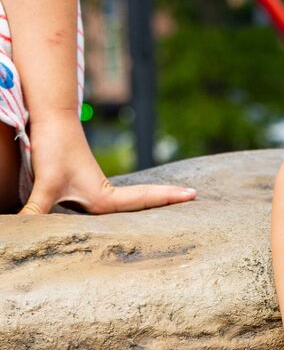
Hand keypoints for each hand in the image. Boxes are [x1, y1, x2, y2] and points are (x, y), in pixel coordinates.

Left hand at [18, 114, 195, 215]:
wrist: (50, 119)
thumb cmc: (53, 148)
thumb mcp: (45, 184)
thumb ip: (36, 211)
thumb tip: (22, 229)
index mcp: (105, 198)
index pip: (144, 200)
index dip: (168, 198)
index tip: (194, 194)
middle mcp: (106, 197)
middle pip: (144, 201)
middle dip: (168, 199)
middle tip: (194, 196)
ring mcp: (96, 192)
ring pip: (129, 202)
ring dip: (153, 200)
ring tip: (177, 201)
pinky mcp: (84, 188)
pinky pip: (111, 202)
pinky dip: (129, 203)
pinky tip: (131, 210)